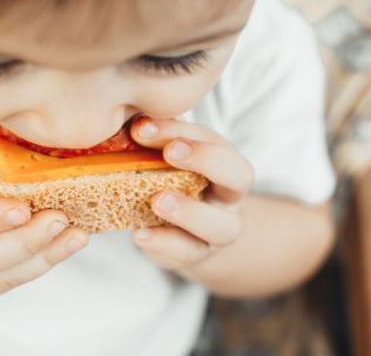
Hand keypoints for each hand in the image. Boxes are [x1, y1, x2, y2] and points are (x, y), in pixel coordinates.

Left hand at [129, 117, 252, 275]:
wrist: (186, 234)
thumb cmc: (173, 182)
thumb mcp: (169, 157)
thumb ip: (158, 137)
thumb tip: (132, 116)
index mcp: (224, 161)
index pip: (214, 140)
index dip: (181, 131)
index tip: (142, 127)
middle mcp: (229, 196)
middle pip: (238, 177)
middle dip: (205, 160)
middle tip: (169, 152)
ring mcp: (217, 230)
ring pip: (219, 225)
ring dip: (188, 211)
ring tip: (157, 201)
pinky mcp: (196, 255)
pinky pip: (187, 252)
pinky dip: (163, 243)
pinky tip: (139, 234)